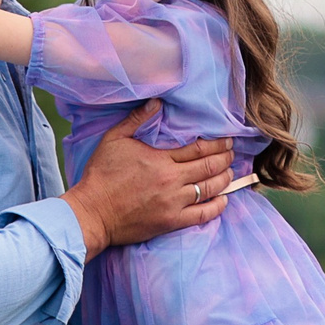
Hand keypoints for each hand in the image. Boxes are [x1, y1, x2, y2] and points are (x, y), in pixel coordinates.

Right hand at [58, 103, 235, 255]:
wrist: (92, 213)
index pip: (199, 149)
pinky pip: (202, 215)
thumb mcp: (114, 139)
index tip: (227, 140)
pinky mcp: (171, 222)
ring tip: (229, 172)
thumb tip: (157, 102)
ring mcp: (174, 203)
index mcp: (161, 159)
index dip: (217, 143)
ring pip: (210, 189)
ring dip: (224, 179)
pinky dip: (217, 207)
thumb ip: (137, 120)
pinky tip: (223, 200)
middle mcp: (172, 181)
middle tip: (232, 154)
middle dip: (225, 158)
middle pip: (210, 167)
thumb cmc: (100, 176)